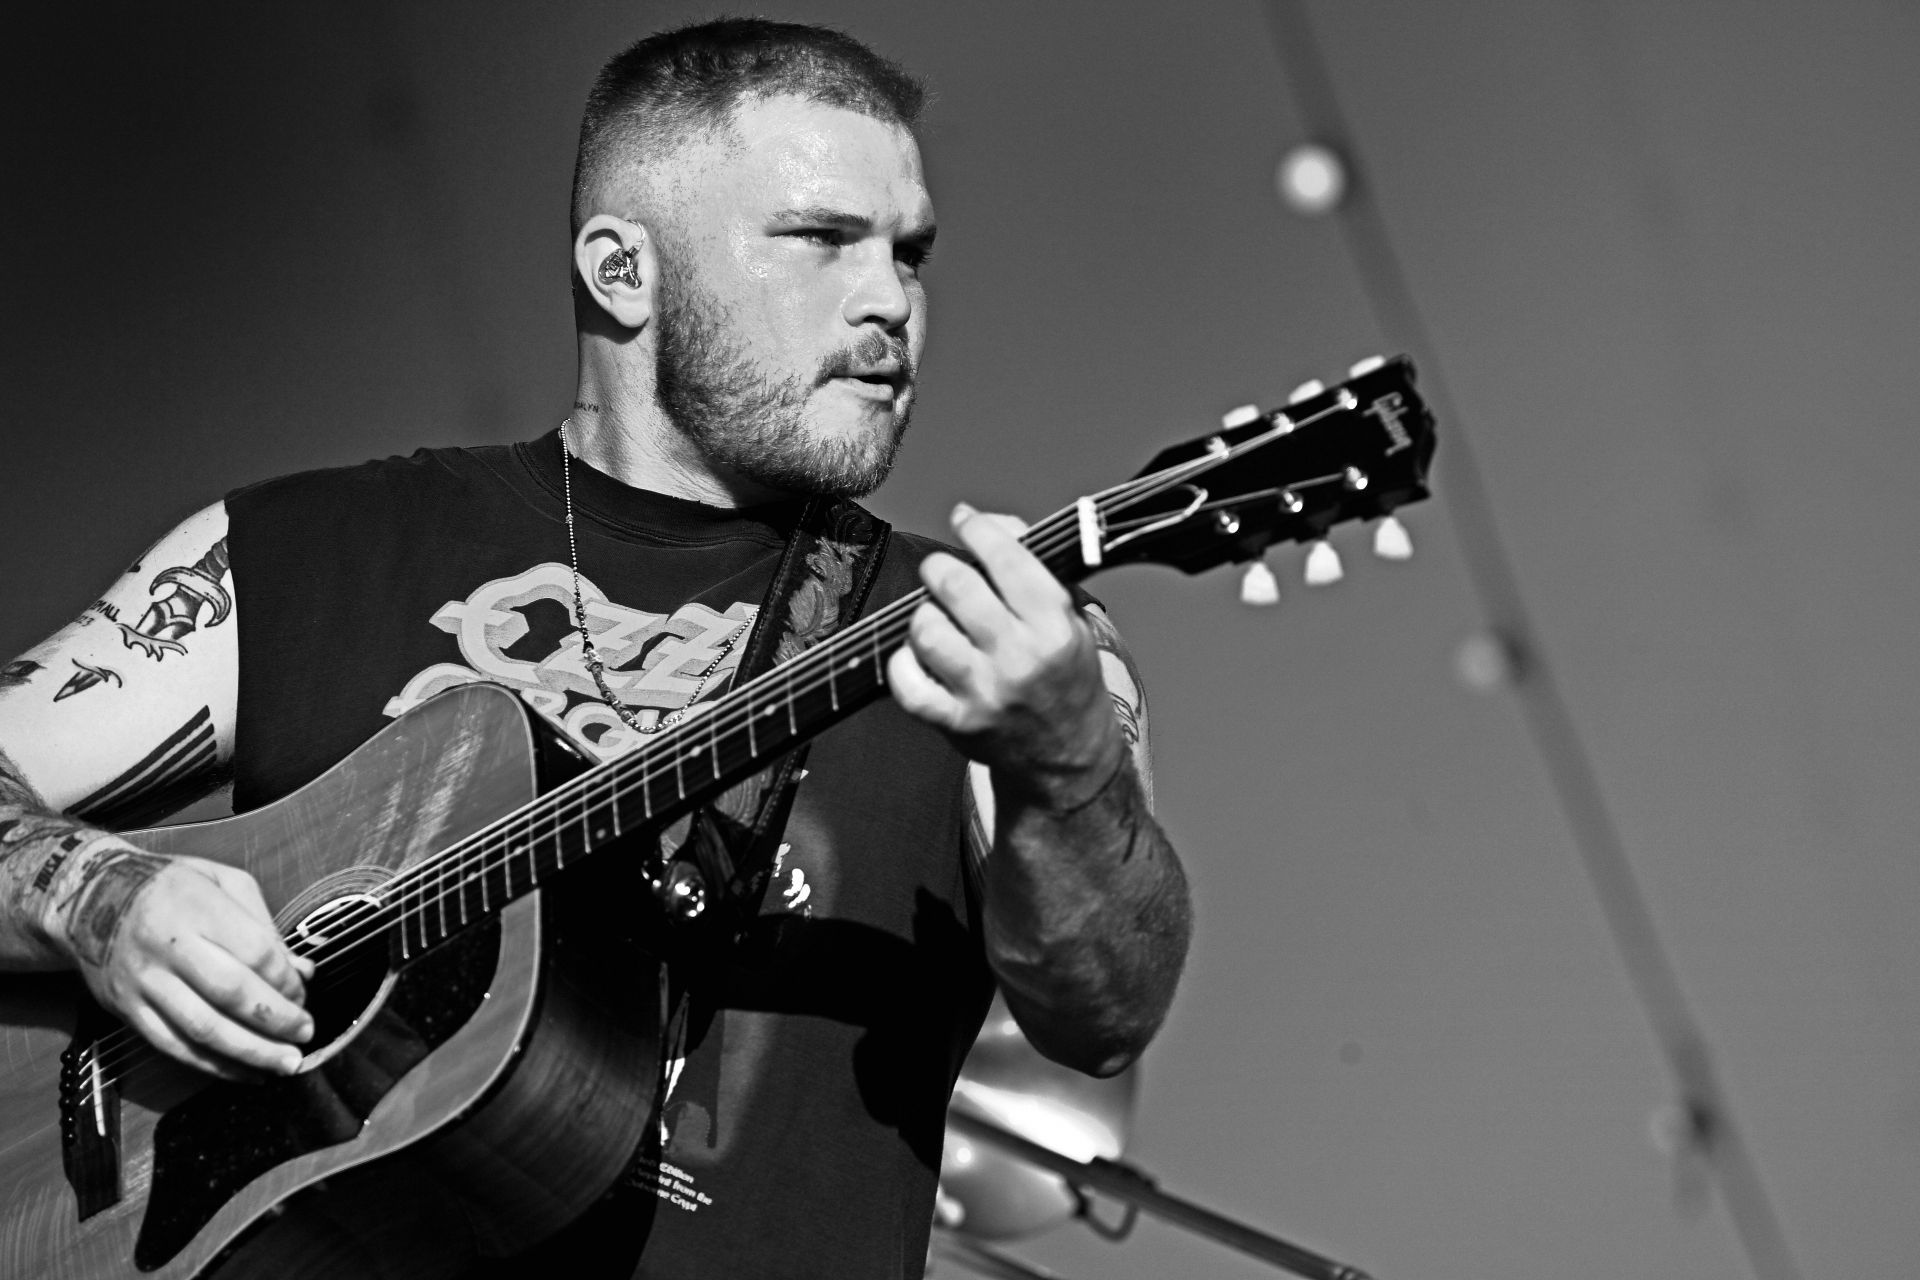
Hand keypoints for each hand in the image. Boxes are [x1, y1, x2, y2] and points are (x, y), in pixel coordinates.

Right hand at [52, 844, 313, 1079]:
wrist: (90, 899)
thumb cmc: (169, 888)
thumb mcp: (222, 882)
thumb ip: (265, 925)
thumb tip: (302, 970)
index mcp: (197, 907)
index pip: (253, 952)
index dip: (285, 980)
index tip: (303, 994)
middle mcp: (168, 946)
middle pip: (230, 994)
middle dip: (276, 1021)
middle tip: (305, 1034)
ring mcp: (144, 982)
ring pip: (202, 1028)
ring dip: (250, 1052)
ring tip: (285, 1063)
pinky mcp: (127, 1009)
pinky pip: (174, 1046)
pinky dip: (213, 1065)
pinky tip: (244, 1072)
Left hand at [887, 503, 1125, 806]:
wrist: (1069, 755)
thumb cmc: (1065, 676)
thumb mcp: (1070, 617)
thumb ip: (1032, 565)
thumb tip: (985, 523)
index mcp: (1055, 626)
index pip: (1007, 558)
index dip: (977, 529)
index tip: (965, 520)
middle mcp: (1020, 658)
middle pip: (955, 585)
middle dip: (940, 569)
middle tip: (942, 573)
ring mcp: (984, 693)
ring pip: (925, 629)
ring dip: (925, 615)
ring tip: (939, 620)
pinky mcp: (955, 723)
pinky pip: (905, 681)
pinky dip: (903, 662)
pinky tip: (920, 657)